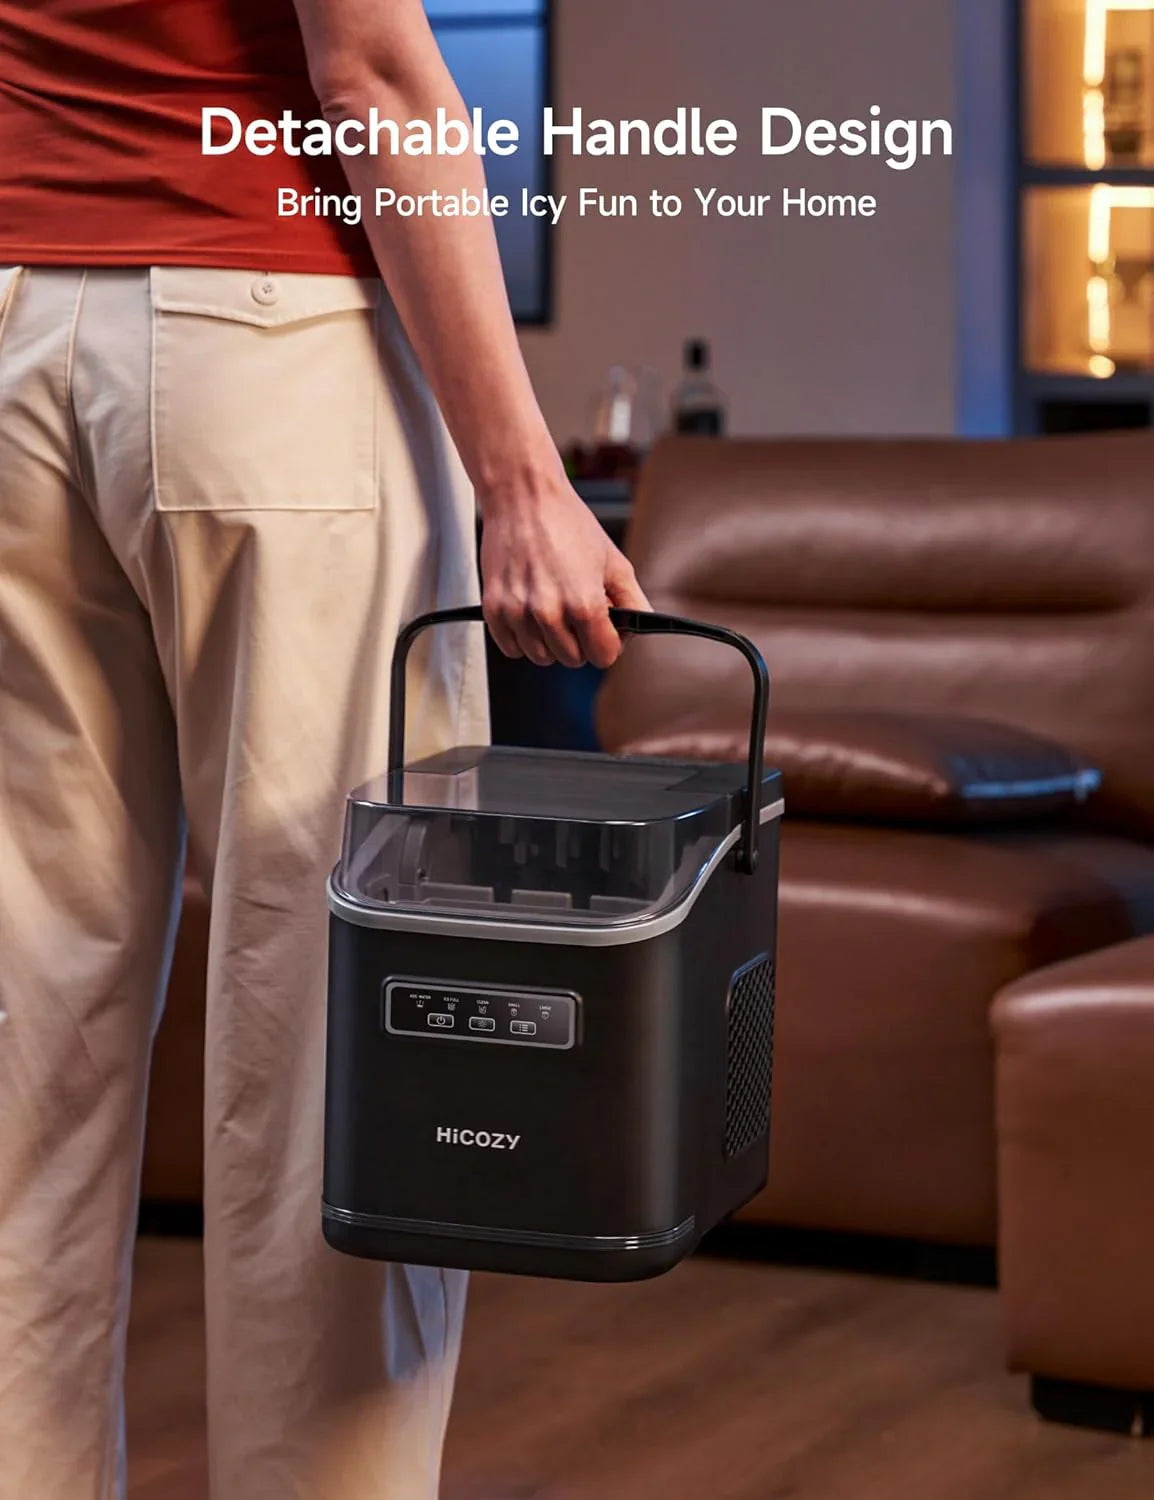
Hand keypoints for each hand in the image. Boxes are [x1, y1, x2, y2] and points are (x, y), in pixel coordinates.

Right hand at [479, 476, 650, 668]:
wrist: (523, 496)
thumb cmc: (568, 523)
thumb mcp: (614, 561)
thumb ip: (632, 602)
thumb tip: (634, 630)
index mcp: (584, 604)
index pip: (603, 656)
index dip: (608, 643)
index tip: (603, 629)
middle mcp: (549, 613)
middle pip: (572, 659)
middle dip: (580, 641)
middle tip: (576, 613)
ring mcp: (518, 613)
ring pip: (541, 657)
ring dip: (550, 641)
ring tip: (552, 609)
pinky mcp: (493, 608)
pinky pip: (512, 648)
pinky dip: (522, 637)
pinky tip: (530, 612)